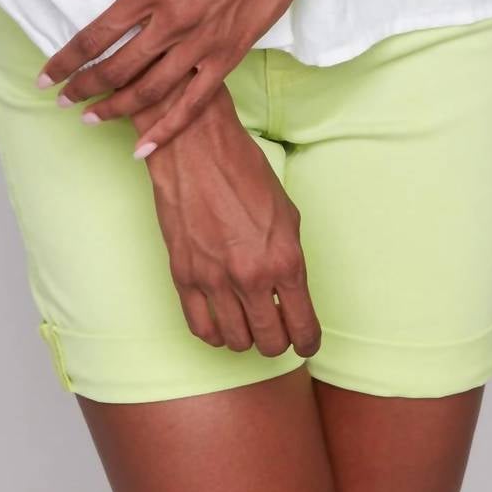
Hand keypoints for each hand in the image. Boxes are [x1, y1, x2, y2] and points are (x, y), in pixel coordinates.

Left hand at [39, 0, 383, 152]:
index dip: (66, 60)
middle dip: (83, 89)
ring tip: (91, 119)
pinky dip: (167, 128)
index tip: (46, 76)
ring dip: (115, 110)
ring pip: (149, 92)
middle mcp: (172, 21)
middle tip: (62, 100)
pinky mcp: (228, 57)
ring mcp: (201, 43)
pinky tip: (144, 146)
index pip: (95, 35)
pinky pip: (193, 103)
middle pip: (115, 68)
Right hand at [139, 82, 320, 357]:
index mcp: (285, 260)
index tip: (306, 342)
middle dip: (278, 341)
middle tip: (277, 328)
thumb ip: (290, 258)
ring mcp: (214, 280)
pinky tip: (222, 321)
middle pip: (270, 342)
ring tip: (248, 320)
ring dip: (247, 337)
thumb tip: (290, 293)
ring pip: (236, 342)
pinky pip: (201, 328)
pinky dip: (215, 333)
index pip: (303, 327)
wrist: (197, 148)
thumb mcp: (286, 213)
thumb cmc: (245, 171)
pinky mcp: (183, 276)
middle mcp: (252, 276)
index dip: (308, 341)